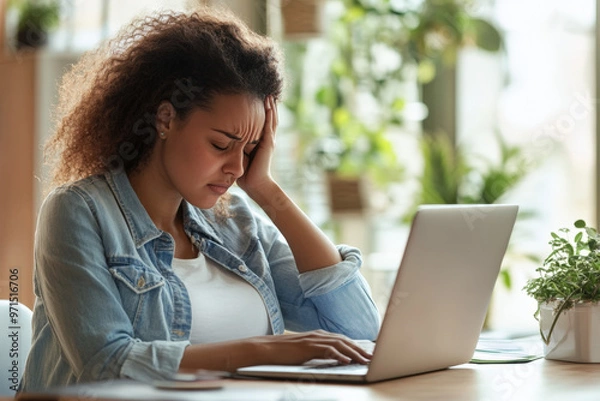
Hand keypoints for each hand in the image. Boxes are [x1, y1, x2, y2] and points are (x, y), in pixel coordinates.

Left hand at [236, 96, 277, 198]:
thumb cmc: (245, 173)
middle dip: (267, 106)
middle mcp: (267, 140)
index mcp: (260, 142)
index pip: (261, 123)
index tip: (256, 100)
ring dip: (270, 108)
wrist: (255, 184)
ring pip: (271, 120)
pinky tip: (269, 106)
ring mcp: (269, 141)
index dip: (260, 112)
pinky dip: (270, 115)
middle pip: (269, 119)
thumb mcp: (238, 154)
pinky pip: (270, 126)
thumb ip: (234, 145)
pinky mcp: (268, 143)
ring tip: (269, 96)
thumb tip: (220, 138)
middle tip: (265, 93)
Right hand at [250, 330, 372, 365]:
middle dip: (360, 349)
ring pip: (339, 345)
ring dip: (354, 353)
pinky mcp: (308, 347)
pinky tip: (346, 361)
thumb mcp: (306, 350)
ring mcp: (314, 339)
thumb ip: (319, 351)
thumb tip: (334, 358)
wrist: (266, 348)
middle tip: (372, 358)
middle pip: (345, 341)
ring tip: (364, 361)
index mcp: (319, 335)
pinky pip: (327, 350)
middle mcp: (319, 334)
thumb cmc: (284, 351)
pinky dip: (338, 355)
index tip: (367, 353)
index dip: (356, 346)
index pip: (343, 339)